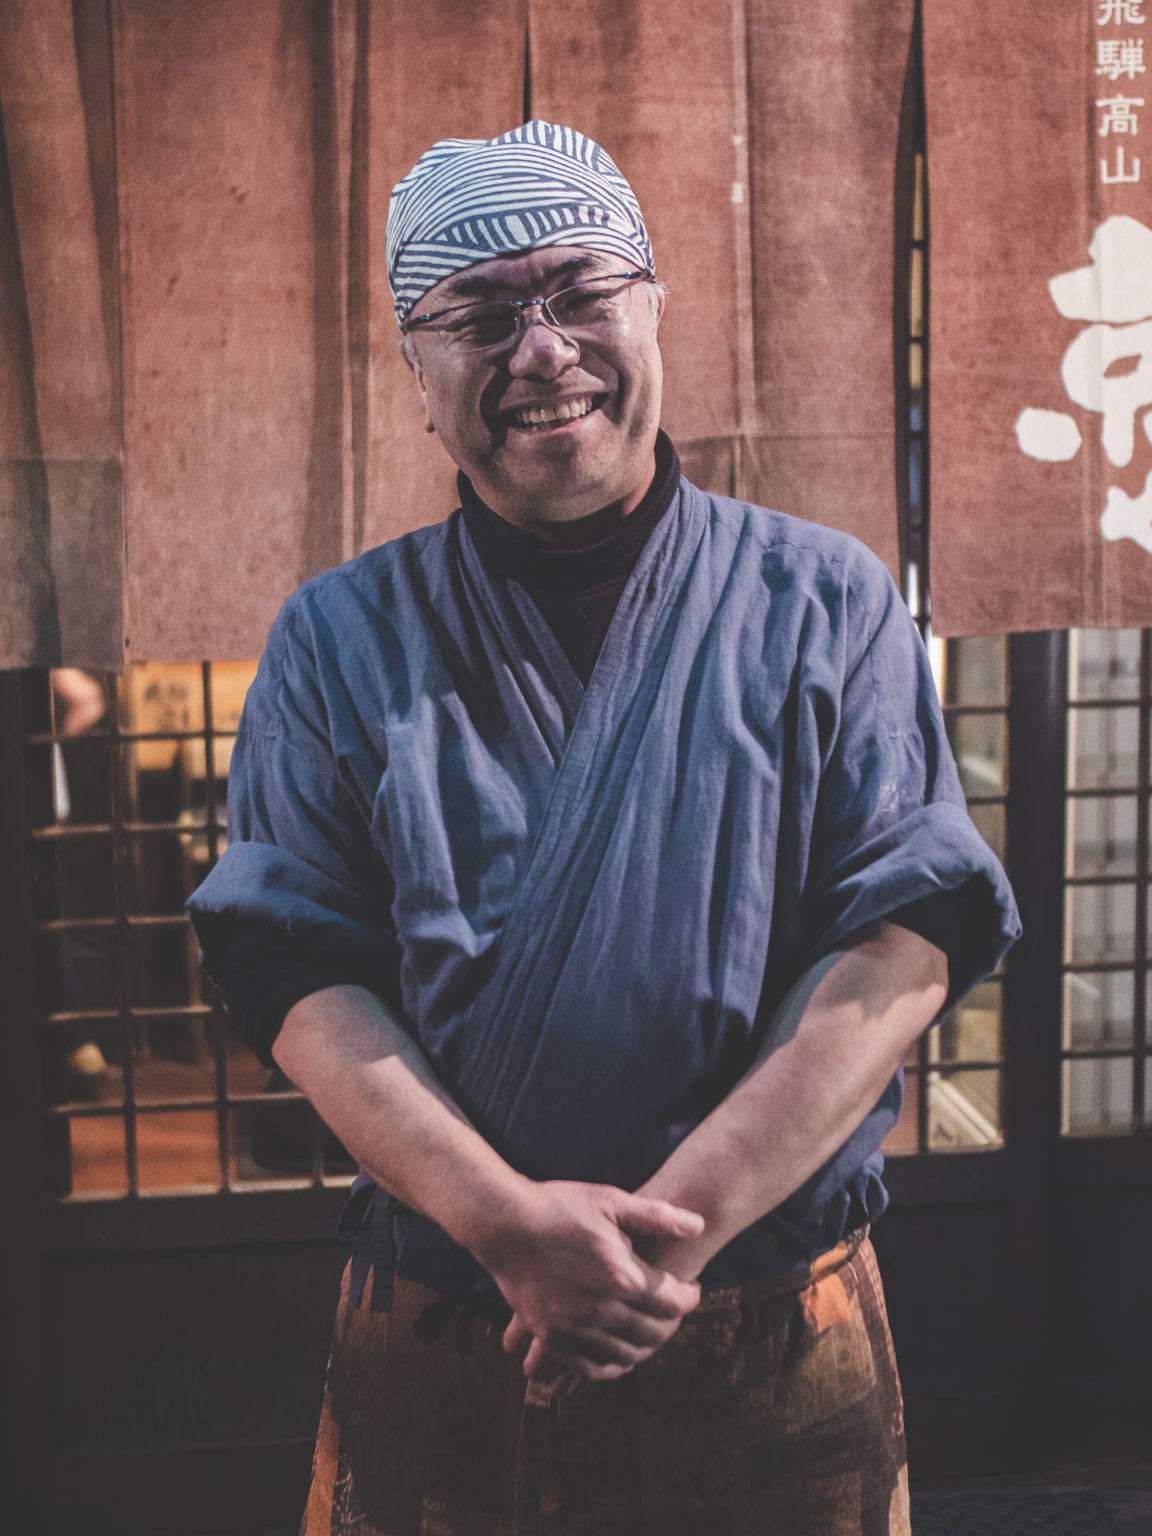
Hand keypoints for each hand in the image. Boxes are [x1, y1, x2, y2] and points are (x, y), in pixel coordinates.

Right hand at [474, 1180, 703, 1383]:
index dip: (689, 1296)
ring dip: (645, 1346)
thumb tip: (699, 1225)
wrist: (504, 1224)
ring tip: (650, 1328)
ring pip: (626, 1355)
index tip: (692, 1288)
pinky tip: (619, 1353)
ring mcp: (573, 1327)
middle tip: (673, 1309)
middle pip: (654, 1332)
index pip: (672, 1302)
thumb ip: (656, 1217)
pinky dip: (611, 1366)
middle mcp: (599, 1308)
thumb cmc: (559, 1207)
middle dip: (671, 1322)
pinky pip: (590, 1368)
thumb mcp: (610, 1201)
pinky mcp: (551, 1337)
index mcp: (620, 1275)